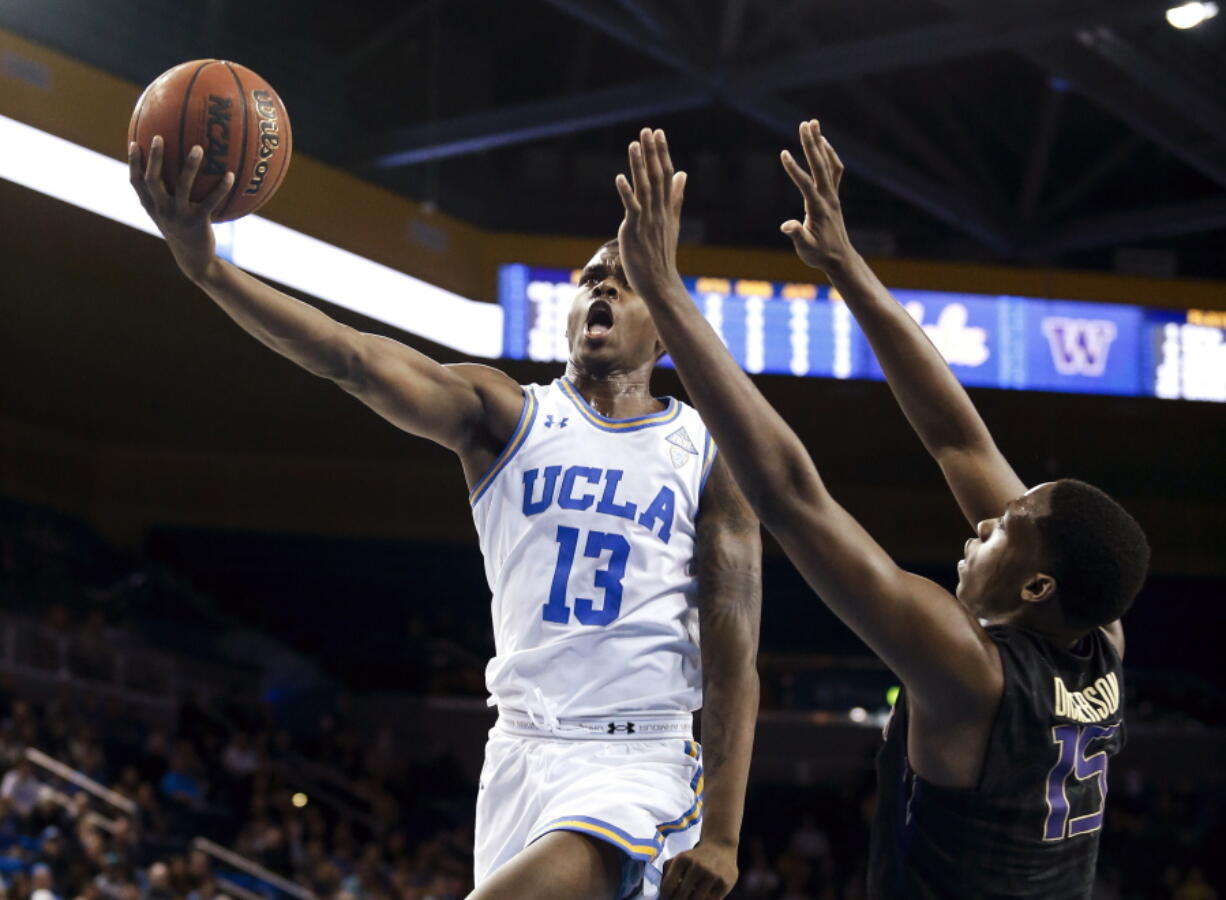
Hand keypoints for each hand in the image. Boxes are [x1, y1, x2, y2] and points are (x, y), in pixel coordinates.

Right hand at [128, 135, 233, 282]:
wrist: (194, 260)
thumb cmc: (183, 231)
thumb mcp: (170, 214)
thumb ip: (167, 194)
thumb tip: (175, 169)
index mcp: (152, 206)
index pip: (136, 182)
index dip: (133, 163)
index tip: (133, 143)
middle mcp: (162, 210)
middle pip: (152, 180)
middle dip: (154, 158)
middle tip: (158, 137)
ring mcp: (179, 216)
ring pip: (182, 187)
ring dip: (190, 166)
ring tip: (199, 148)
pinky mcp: (198, 222)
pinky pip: (211, 201)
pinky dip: (221, 188)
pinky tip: (230, 175)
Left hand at [615, 127, 686, 296]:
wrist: (660, 283)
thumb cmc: (661, 255)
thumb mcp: (671, 222)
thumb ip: (675, 197)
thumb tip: (682, 174)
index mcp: (666, 208)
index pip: (666, 175)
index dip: (662, 153)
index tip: (659, 133)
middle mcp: (658, 211)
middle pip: (657, 176)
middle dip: (652, 153)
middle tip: (648, 130)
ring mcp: (647, 221)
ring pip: (644, 188)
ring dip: (639, 165)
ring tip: (634, 144)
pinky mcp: (634, 231)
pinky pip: (631, 209)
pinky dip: (626, 193)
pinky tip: (620, 177)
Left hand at [661, 839, 737, 899]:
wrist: (721, 847)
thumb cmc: (696, 858)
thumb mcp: (680, 859)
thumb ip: (668, 873)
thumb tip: (662, 894)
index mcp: (682, 859)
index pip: (668, 886)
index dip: (664, 898)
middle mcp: (697, 866)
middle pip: (680, 896)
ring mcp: (712, 875)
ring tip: (688, 899)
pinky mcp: (724, 884)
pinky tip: (700, 899)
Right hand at [779, 119, 853, 272]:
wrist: (840, 259)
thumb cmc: (820, 255)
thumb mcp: (806, 249)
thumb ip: (797, 235)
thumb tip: (787, 225)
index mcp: (818, 209)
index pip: (806, 185)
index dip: (794, 170)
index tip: (783, 153)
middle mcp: (828, 198)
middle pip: (820, 166)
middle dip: (811, 144)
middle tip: (804, 123)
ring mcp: (833, 195)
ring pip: (828, 164)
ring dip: (820, 143)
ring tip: (812, 124)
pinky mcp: (834, 196)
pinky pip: (834, 170)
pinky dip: (828, 155)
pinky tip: (822, 145)